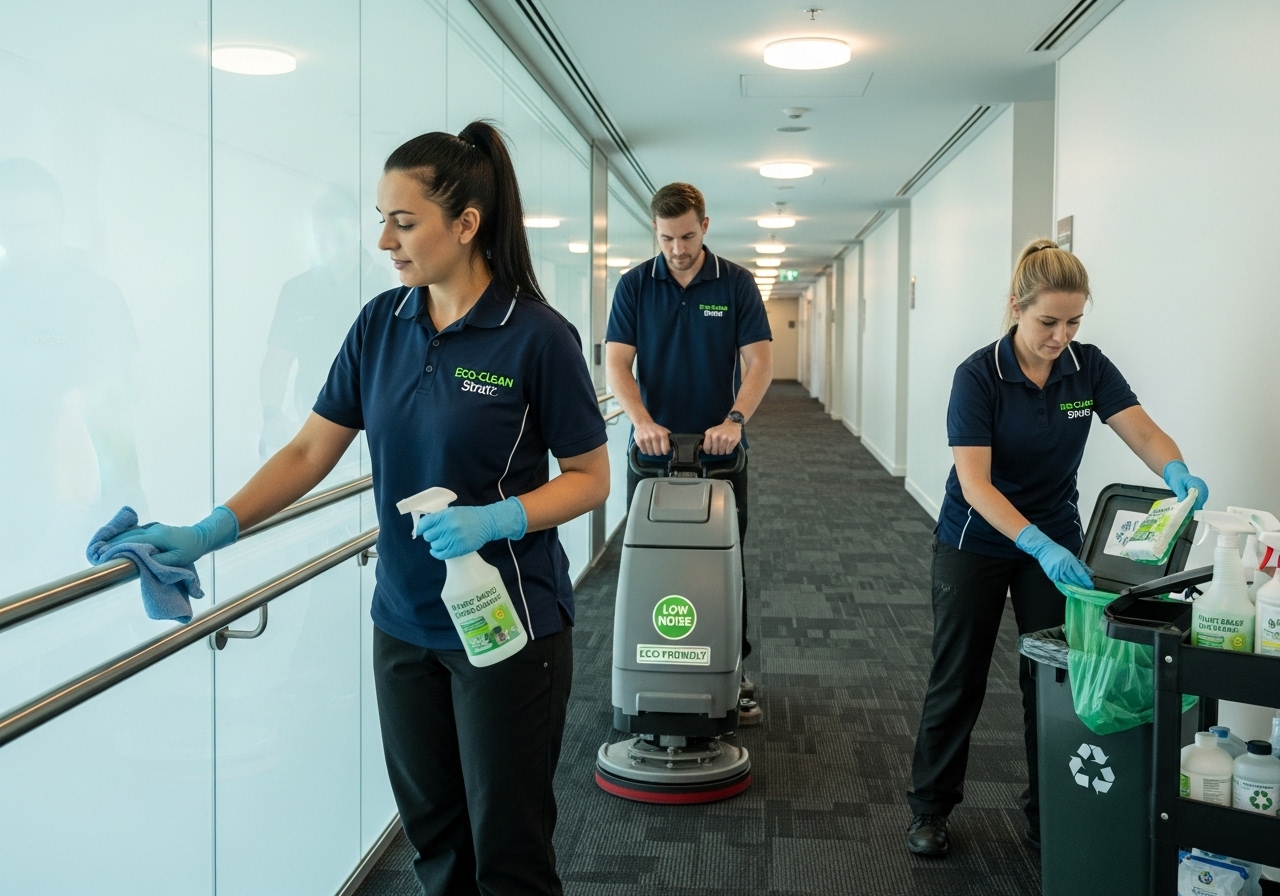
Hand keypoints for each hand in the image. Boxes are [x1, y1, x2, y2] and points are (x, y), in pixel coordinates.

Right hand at [105, 506, 238, 566]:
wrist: (199, 536)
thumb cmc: (190, 549)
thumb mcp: (179, 558)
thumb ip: (161, 561)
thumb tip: (142, 561)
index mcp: (157, 537)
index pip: (132, 542)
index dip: (117, 548)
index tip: (102, 555)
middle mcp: (151, 530)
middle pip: (127, 536)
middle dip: (111, 544)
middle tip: (96, 554)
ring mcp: (151, 528)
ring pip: (129, 533)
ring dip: (115, 540)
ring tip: (100, 549)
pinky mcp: (151, 530)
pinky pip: (133, 532)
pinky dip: (123, 537)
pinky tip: (114, 542)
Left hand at [414, 497, 526, 559]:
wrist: (487, 523)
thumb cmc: (469, 516)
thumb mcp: (453, 511)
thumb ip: (439, 518)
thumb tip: (424, 526)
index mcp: (446, 515)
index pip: (425, 523)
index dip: (420, 528)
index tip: (420, 531)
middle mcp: (448, 527)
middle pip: (428, 536)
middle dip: (430, 536)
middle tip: (436, 535)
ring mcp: (453, 539)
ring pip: (434, 545)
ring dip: (436, 544)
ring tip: (442, 541)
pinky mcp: (458, 549)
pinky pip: (441, 554)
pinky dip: (436, 553)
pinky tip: (437, 550)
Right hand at [633, 420, 670, 456]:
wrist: (643, 423)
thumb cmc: (655, 429)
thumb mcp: (664, 431)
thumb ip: (669, 439)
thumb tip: (671, 449)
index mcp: (662, 434)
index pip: (665, 449)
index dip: (665, 451)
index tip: (664, 450)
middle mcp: (654, 436)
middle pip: (658, 453)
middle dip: (658, 452)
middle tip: (657, 448)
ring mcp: (646, 438)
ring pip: (651, 453)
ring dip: (651, 452)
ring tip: (651, 446)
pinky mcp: (639, 441)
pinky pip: (644, 452)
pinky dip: (645, 450)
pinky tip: (646, 446)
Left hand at [702, 420, 741, 455]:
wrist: (733, 424)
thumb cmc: (720, 430)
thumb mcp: (711, 432)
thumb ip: (705, 440)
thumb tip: (700, 448)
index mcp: (709, 433)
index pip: (706, 449)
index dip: (709, 451)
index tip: (711, 449)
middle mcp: (716, 436)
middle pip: (714, 452)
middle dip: (716, 451)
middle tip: (719, 446)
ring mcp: (724, 438)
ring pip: (721, 452)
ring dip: (723, 451)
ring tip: (724, 445)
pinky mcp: (732, 440)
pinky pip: (728, 452)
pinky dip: (728, 450)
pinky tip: (729, 445)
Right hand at [1016, 524, 1093, 588]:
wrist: (1044, 550)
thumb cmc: (1059, 552)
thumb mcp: (1071, 556)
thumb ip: (1080, 565)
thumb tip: (1089, 573)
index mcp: (1070, 561)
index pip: (1080, 573)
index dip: (1086, 581)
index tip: (1091, 586)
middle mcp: (1064, 567)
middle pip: (1075, 579)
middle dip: (1082, 586)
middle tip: (1087, 590)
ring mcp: (1057, 572)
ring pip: (1068, 582)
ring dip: (1075, 588)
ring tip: (1080, 591)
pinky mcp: (1051, 575)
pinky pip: (1060, 583)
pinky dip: (1066, 588)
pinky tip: (1071, 591)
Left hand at [1163, 460, 1207, 510]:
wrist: (1177, 475)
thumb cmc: (1177, 478)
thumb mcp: (1177, 486)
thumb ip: (1181, 494)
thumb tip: (1184, 503)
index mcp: (1197, 482)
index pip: (1200, 494)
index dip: (1196, 502)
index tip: (1192, 509)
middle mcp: (1202, 486)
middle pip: (1202, 498)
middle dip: (1197, 506)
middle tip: (1190, 513)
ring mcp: (1202, 489)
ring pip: (1202, 500)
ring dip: (1196, 506)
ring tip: (1190, 513)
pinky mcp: (1200, 492)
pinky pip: (1200, 499)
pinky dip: (1196, 504)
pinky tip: (1191, 509)